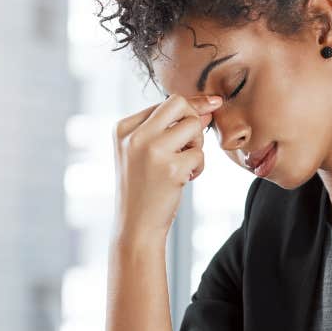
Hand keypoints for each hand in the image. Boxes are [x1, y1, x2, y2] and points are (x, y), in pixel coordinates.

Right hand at [112, 94, 222, 239]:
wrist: (136, 227)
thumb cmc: (144, 188)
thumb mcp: (145, 153)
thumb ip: (170, 128)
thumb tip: (208, 107)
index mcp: (123, 128)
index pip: (164, 103)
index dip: (188, 111)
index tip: (205, 113)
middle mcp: (135, 136)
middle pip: (180, 104)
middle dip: (194, 120)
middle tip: (189, 145)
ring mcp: (152, 150)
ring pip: (194, 126)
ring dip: (197, 146)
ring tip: (183, 165)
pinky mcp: (171, 168)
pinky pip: (200, 154)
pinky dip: (199, 167)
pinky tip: (184, 180)